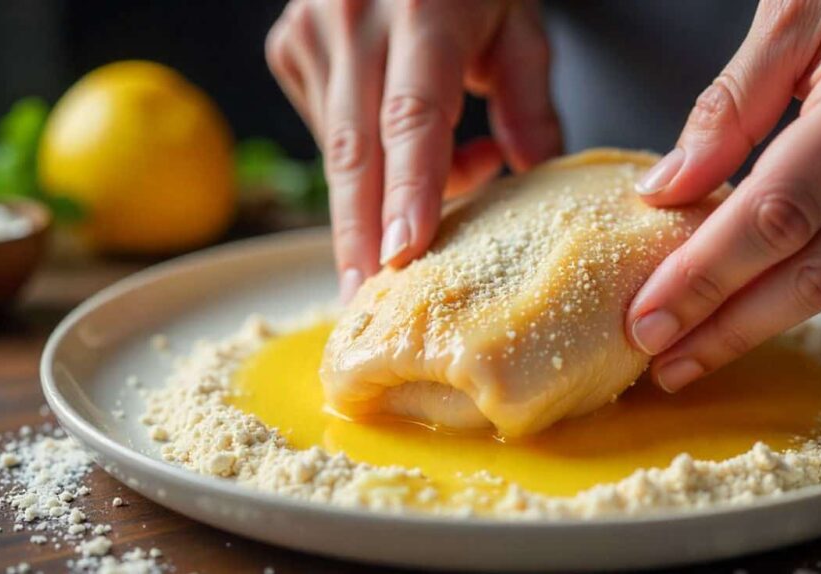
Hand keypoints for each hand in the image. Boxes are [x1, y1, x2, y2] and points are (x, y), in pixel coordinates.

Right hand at [266, 0, 560, 301]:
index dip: (409, 189)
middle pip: (355, 155)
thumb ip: (529, 100)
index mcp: (422, 11)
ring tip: (434, 208)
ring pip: (340, 154)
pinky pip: (329, 133)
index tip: (403, 254)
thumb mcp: (517, 20)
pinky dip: (366, 165)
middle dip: (360, 239)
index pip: (411, 117)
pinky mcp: (289, 51)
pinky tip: (401, 155)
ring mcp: (310, 36)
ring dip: (383, 199)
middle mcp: (351, 22)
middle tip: (367, 307)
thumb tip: (531, 176)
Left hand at [627, 0, 820, 391]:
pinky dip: (809, 281)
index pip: (776, 216)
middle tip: (665, 363)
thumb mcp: (800, 10)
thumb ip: (731, 104)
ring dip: (765, 318)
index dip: (707, 277)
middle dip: (729, 327)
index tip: (649, 319)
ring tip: (697, 346)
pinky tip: (758, 297)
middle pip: (814, 272)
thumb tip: (670, 188)